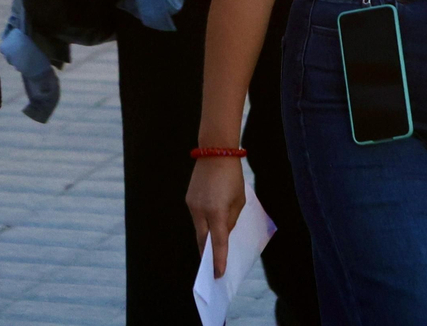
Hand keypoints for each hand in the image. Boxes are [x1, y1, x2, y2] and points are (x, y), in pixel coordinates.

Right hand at [186, 156, 245, 277]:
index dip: (219, 259)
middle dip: (207, 254)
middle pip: (203, 240)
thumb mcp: (238, 201)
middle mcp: (201, 211)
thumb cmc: (232, 177)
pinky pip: (196, 218)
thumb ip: (230, 220)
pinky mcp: (188, 200)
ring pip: (199, 229)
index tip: (219, 274)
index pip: (218, 242)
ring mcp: (192, 206)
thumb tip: (223, 233)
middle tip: (212, 268)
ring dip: (206, 238)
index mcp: (216, 212)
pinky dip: (203, 224)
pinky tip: (209, 226)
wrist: (215, 153)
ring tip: (212, 248)